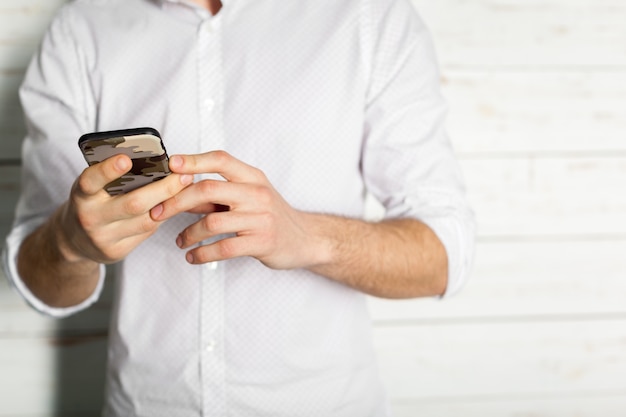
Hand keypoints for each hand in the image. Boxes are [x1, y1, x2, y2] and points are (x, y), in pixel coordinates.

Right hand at [58, 154, 192, 263]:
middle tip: (185, 175)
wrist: (74, 240)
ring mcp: (102, 238)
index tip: (126, 159)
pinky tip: (173, 206)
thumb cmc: (92, 201)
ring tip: (186, 189)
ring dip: (170, 204)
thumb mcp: (94, 186)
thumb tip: (153, 160)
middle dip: (163, 189)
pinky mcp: (115, 252)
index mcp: (81, 194)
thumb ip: (113, 176)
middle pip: (133, 204)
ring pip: (145, 221)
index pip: (91, 181)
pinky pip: (146, 233)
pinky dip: (162, 218)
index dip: (107, 171)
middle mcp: (89, 217)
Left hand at [151, 151, 320, 269]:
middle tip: (157, 213)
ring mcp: (261, 218)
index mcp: (253, 177)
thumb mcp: (249, 196)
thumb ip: (217, 194)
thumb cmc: (271, 216)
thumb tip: (179, 190)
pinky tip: (193, 257)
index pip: (221, 159)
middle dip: (175, 201)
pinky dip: (202, 254)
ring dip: (188, 234)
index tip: (171, 165)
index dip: (194, 160)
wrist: (305, 239)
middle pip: (208, 189)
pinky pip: (223, 248)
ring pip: (211, 222)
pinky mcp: (262, 243)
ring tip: (180, 241)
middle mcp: (257, 194)